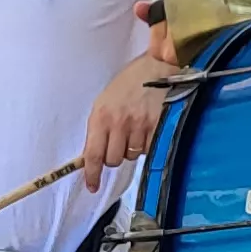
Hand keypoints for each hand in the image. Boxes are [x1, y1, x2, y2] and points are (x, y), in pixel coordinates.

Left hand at [82, 52, 174, 187]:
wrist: (158, 65)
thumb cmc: (131, 82)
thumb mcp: (106, 100)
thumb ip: (99, 127)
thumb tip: (93, 156)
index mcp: (101, 115)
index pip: (93, 154)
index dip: (92, 174)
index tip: (92, 186)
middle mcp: (118, 123)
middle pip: (113, 160)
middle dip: (116, 155)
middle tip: (122, 139)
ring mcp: (139, 126)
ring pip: (132, 156)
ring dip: (134, 148)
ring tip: (138, 127)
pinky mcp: (158, 127)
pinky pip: (150, 149)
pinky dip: (149, 143)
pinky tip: (150, 127)